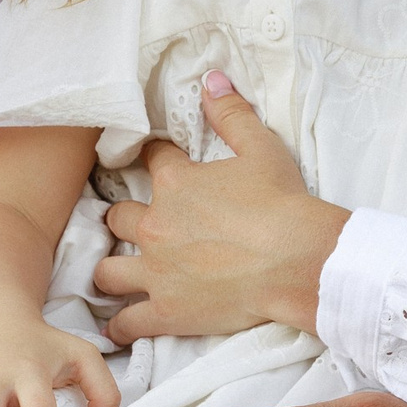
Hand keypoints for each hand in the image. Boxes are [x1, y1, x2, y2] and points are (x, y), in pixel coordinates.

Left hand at [94, 74, 348, 340]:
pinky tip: (118, 328)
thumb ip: (231, 113)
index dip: (155, 158)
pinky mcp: (165, 311)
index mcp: (175, 183)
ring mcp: (155, 272)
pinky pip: (126, 323)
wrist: (299, 260)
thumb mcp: (261, 149)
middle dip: (123, 219)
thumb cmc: (283, 204)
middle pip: (116, 217)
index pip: (151, 159)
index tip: (159, 163)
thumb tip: (211, 78)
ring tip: (119, 273)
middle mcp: (154, 225)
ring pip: (107, 271)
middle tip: (137, 225)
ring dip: (111, 270)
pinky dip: (120, 327)